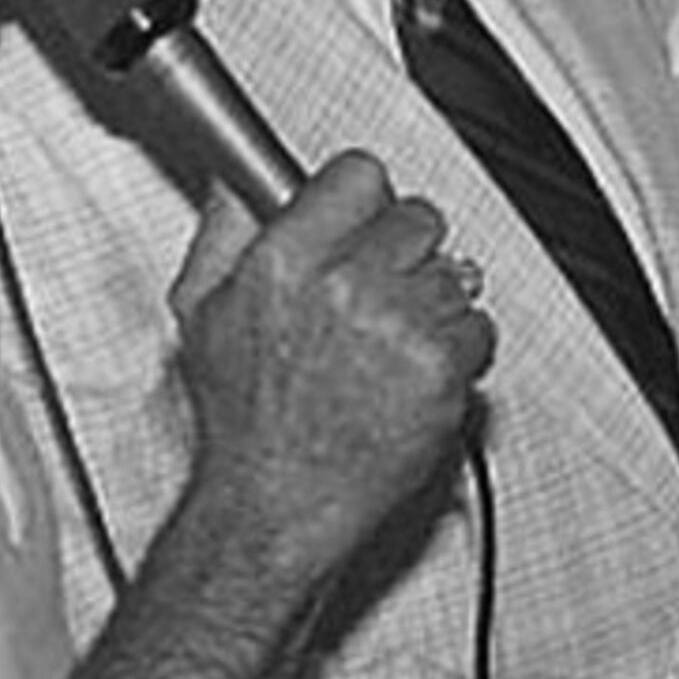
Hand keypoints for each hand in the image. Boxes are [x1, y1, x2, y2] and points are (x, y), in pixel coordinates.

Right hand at [174, 150, 492, 580]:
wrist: (275, 504)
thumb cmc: (243, 423)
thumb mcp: (201, 312)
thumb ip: (226, 231)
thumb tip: (239, 180)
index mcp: (285, 261)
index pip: (361, 175)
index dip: (364, 200)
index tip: (361, 219)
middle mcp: (346, 287)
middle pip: (418, 219)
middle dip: (400, 253)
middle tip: (375, 294)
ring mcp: (400, 327)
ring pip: (453, 274)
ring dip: (430, 304)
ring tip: (386, 347)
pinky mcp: (441, 369)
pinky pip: (477, 327)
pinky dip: (456, 350)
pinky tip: (410, 376)